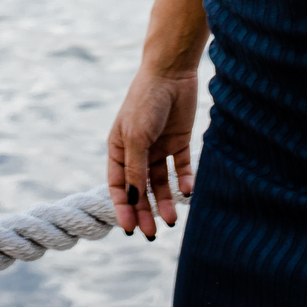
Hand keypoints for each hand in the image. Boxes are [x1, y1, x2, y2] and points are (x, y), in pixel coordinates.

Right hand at [107, 65, 197, 237]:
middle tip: (153, 234)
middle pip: (140, 188)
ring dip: (165, 201)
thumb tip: (132, 201)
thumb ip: (135, 170)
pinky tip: (188, 191)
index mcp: (119, 148)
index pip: (119, 185)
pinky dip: (185, 180)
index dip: (123, 208)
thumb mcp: (136, 138)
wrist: (171, 72)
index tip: (130, 230)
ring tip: (172, 220)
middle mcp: (138, 150)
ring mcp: (159, 146)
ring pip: (160, 182)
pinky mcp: (179, 141)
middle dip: (145, 212)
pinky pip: (181, 167)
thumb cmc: (145, 102)